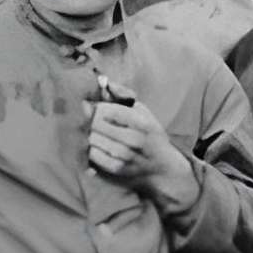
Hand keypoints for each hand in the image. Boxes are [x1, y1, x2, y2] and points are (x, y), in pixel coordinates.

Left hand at [87, 97, 195, 214]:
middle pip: (95, 123)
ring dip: (90, 135)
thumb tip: (104, 84)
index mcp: (141, 122)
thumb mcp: (143, 112)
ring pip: (91, 139)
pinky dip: (91, 149)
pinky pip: (92, 154)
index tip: (98, 110)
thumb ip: (124, 96)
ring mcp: (125, 155)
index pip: (106, 109)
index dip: (97, 108)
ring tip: (96, 135)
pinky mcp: (117, 169)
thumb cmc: (149, 135)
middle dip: (90, 121)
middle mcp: (134, 139)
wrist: (163, 168)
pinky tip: (98, 147)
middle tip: (92, 122)